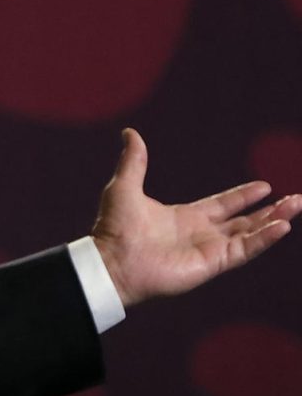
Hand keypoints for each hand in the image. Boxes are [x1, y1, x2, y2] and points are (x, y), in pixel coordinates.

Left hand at [92, 128, 299, 306]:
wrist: (111, 261)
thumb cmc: (113, 228)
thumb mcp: (125, 186)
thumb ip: (134, 161)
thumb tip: (130, 132)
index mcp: (185, 217)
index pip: (223, 205)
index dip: (243, 196)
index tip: (265, 187)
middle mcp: (201, 233)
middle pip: (244, 220)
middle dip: (270, 210)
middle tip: (295, 199)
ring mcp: (209, 249)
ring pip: (251, 233)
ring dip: (274, 221)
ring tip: (296, 206)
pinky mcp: (213, 263)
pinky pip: (245, 249)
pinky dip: (264, 238)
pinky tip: (283, 226)